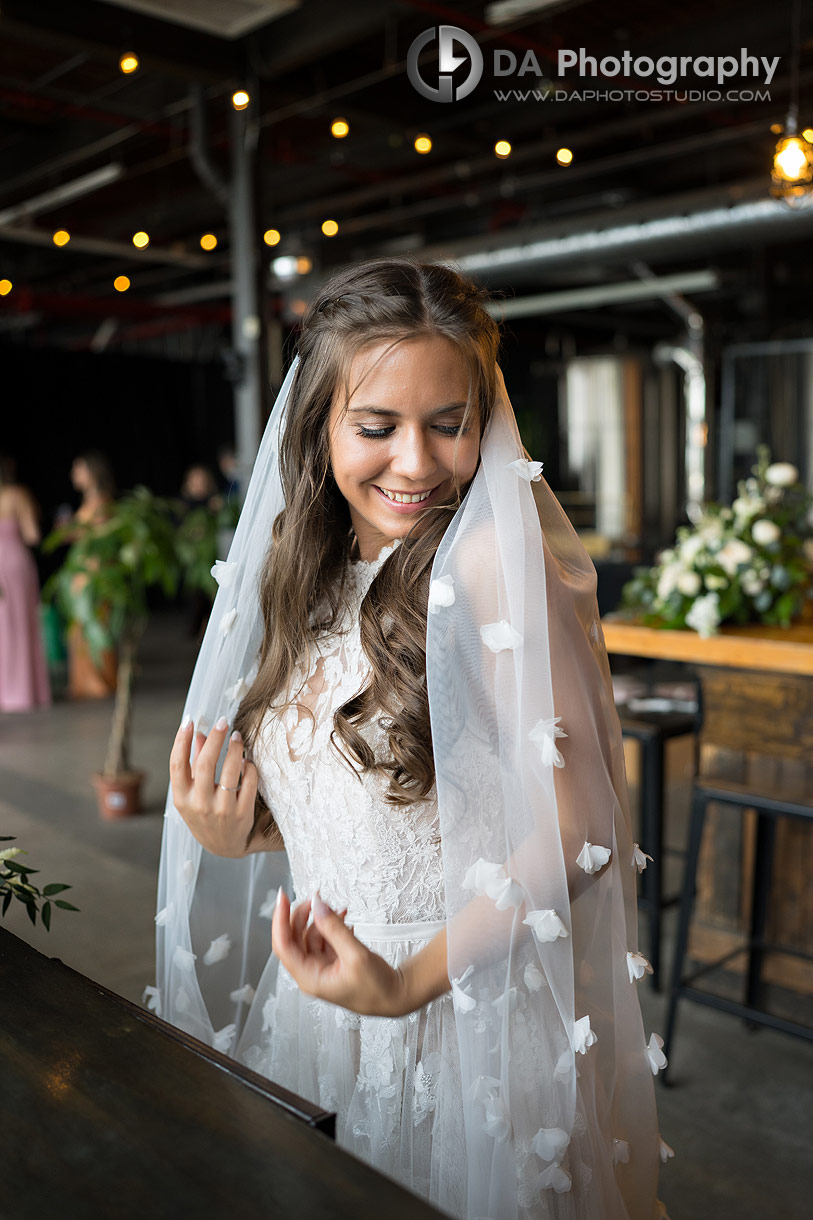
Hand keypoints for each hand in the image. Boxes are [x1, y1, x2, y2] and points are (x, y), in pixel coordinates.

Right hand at [169, 716, 259, 857]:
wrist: (224, 846)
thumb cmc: (204, 814)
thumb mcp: (192, 794)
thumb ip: (194, 764)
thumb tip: (198, 734)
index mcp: (181, 798)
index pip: (177, 764)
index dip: (181, 740)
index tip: (189, 721)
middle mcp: (199, 804)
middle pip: (205, 763)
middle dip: (215, 738)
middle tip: (222, 722)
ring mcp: (221, 810)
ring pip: (231, 771)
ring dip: (235, 749)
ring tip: (237, 736)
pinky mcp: (242, 813)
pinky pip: (249, 782)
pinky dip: (249, 767)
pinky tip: (247, 760)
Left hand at [272, 889, 408, 1017]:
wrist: (396, 997)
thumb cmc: (377, 987)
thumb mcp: (355, 955)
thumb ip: (334, 928)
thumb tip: (317, 905)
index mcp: (310, 978)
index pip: (283, 946)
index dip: (280, 920)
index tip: (283, 897)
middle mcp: (311, 974)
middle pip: (294, 939)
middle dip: (303, 916)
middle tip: (317, 898)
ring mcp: (321, 968)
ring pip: (310, 937)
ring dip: (321, 921)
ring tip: (339, 910)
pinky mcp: (331, 964)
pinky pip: (324, 940)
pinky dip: (331, 927)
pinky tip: (344, 920)